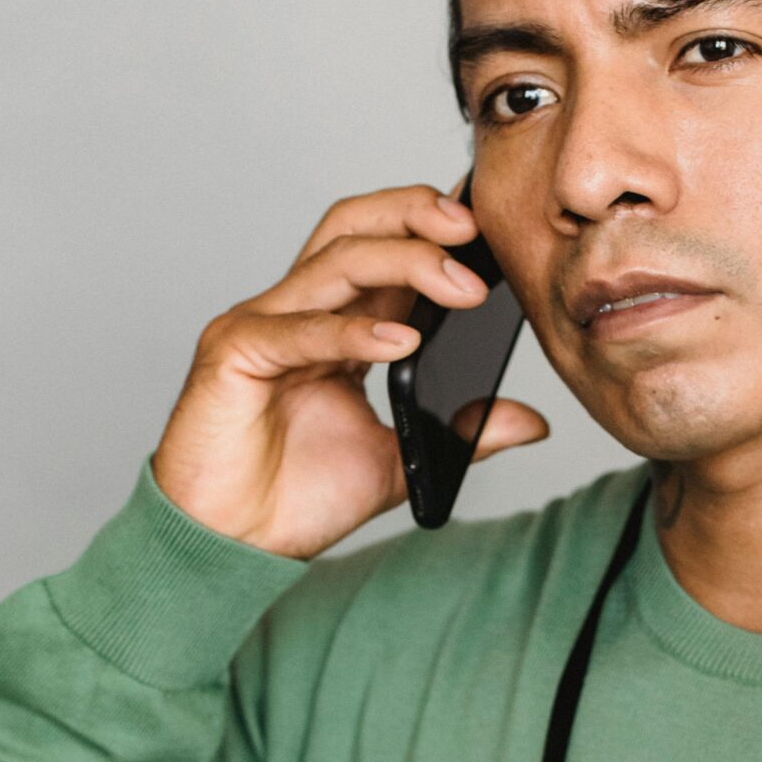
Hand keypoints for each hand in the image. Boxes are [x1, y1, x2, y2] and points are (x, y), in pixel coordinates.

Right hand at [151, 184, 548, 557]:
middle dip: (415, 216)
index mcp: (331, 324)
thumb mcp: (399, 460)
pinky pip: (299, 330)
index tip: (488, 232)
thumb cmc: (292, 498)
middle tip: (472, 232)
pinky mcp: (232, 354)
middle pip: (352, 228)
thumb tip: (531, 422)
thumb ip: (461, 433)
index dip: (428, 225)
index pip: (379, 244)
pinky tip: (401, 342)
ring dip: (403, 263)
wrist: (230, 545)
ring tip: (459, 287)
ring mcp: (260, 324)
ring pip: (334, 262)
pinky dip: (352, 331)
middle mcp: (295, 310)